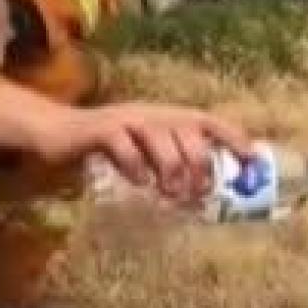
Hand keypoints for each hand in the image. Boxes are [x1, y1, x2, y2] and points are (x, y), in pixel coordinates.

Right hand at [38, 102, 256, 206]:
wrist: (57, 133)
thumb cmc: (106, 148)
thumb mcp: (144, 153)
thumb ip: (170, 165)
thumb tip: (201, 195)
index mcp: (165, 117)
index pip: (206, 120)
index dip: (231, 137)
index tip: (251, 159)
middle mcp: (150, 113)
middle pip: (187, 131)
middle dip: (199, 164)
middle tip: (198, 194)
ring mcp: (125, 119)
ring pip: (160, 137)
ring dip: (171, 169)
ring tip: (171, 194)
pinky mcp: (101, 130)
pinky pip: (126, 147)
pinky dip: (136, 168)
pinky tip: (139, 182)